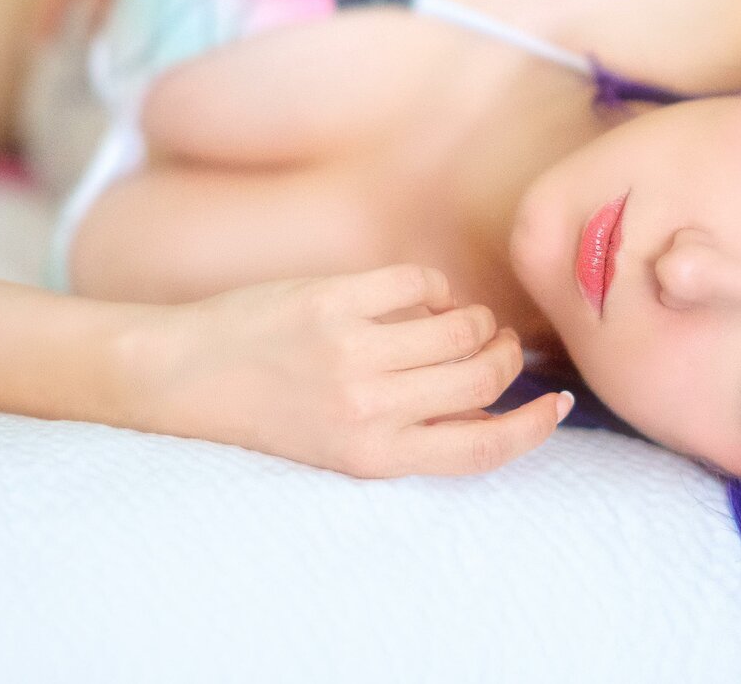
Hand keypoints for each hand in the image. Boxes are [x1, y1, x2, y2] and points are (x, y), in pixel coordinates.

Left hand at [139, 264, 571, 477]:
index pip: (484, 447)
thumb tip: (492, 403)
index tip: (557, 403)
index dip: (535, 426)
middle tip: (499, 347)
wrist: (182, 380)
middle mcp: (369, 410)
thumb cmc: (267, 413)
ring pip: (461, 326)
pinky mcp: (334, 300)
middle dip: (505, 357)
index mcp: (375, 458)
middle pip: (484, 378)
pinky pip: (419, 283)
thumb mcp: (342, 448)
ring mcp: (352, 352)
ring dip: (473, 318)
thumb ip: (412, 431)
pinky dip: (431, 286)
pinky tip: (415, 295)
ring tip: (455, 319)